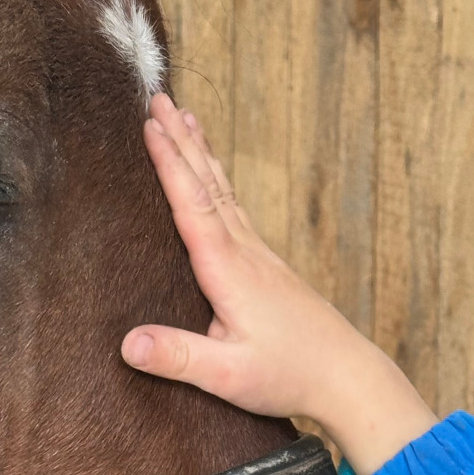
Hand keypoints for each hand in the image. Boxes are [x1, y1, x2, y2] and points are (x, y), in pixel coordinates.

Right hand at [121, 94, 436, 474]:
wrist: (347, 376)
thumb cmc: (289, 375)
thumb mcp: (228, 376)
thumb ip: (179, 357)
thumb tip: (127, 343)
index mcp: (228, 269)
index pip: (192, 204)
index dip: (169, 163)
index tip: (149, 124)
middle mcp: (245, 251)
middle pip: (208, 183)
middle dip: (181, 139)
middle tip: (159, 98)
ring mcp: (259, 254)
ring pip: (224, 190)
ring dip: (201, 152)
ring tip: (186, 118)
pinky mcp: (266, 265)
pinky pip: (235, 207)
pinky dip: (217, 180)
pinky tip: (214, 178)